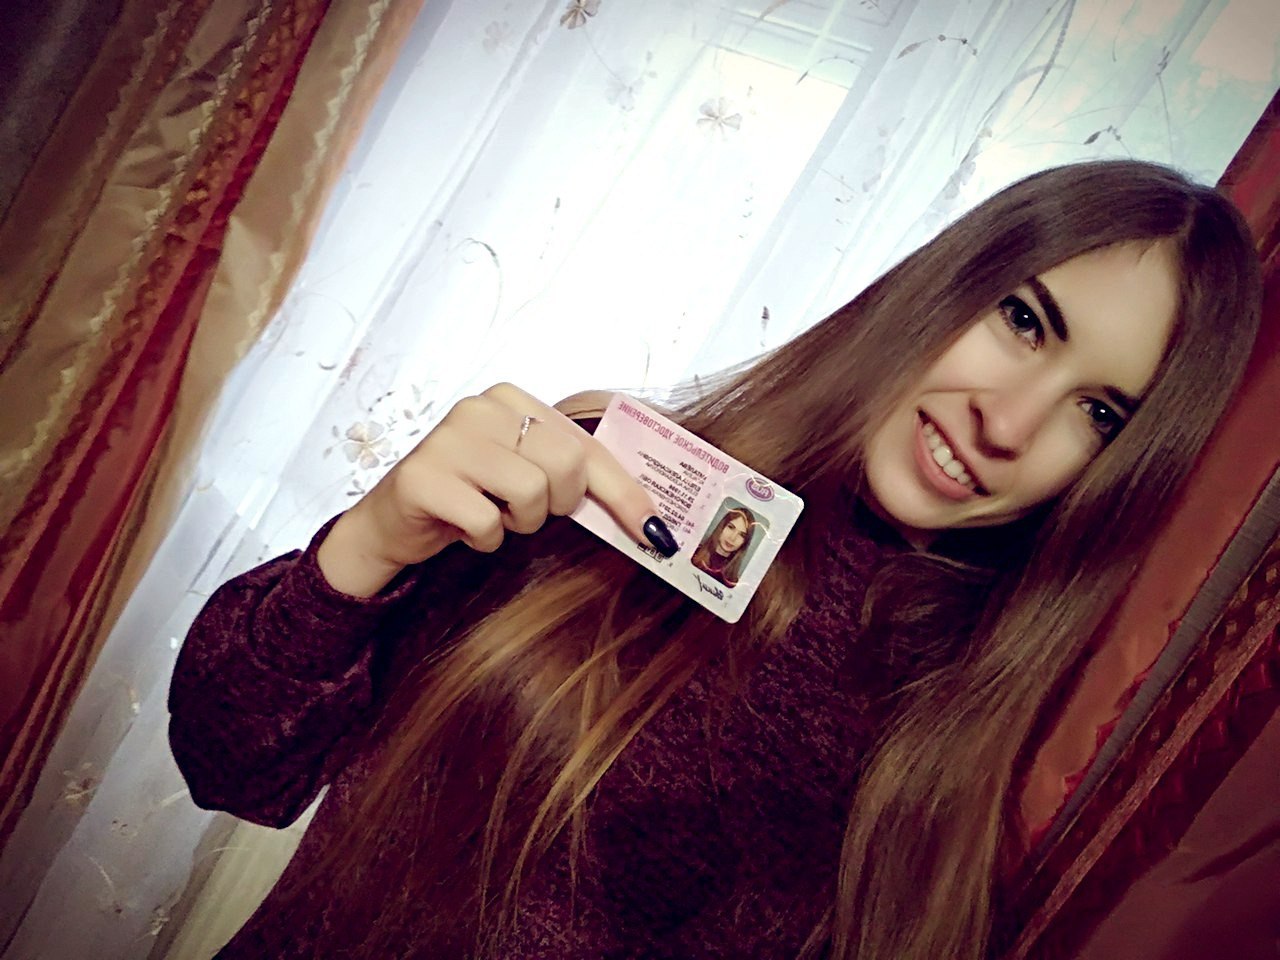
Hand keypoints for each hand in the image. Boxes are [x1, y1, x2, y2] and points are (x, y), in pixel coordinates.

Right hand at [317, 383, 676, 595]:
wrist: (391, 522)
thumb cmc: (468, 497)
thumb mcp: (522, 474)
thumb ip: (571, 475)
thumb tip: (648, 516)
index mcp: (511, 399)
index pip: (586, 445)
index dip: (625, 491)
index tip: (655, 531)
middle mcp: (480, 408)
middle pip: (566, 465)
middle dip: (557, 504)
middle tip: (525, 511)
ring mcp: (449, 439)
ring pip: (532, 493)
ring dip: (518, 523)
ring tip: (490, 515)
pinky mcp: (423, 477)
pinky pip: (488, 523)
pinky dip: (484, 539)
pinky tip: (463, 528)